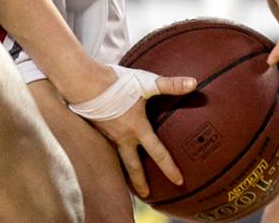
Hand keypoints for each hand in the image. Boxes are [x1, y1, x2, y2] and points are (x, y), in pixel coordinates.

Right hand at [66, 61, 196, 198]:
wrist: (84, 82)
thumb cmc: (116, 83)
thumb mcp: (146, 83)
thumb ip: (170, 85)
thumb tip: (193, 83)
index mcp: (137, 129)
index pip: (158, 153)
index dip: (169, 168)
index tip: (179, 182)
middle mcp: (122, 136)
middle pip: (133, 166)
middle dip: (140, 182)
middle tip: (146, 195)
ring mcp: (107, 134)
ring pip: (118, 157)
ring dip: (123, 169)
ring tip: (126, 177)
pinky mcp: (96, 128)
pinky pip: (106, 145)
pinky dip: (110, 152)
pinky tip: (110, 145)